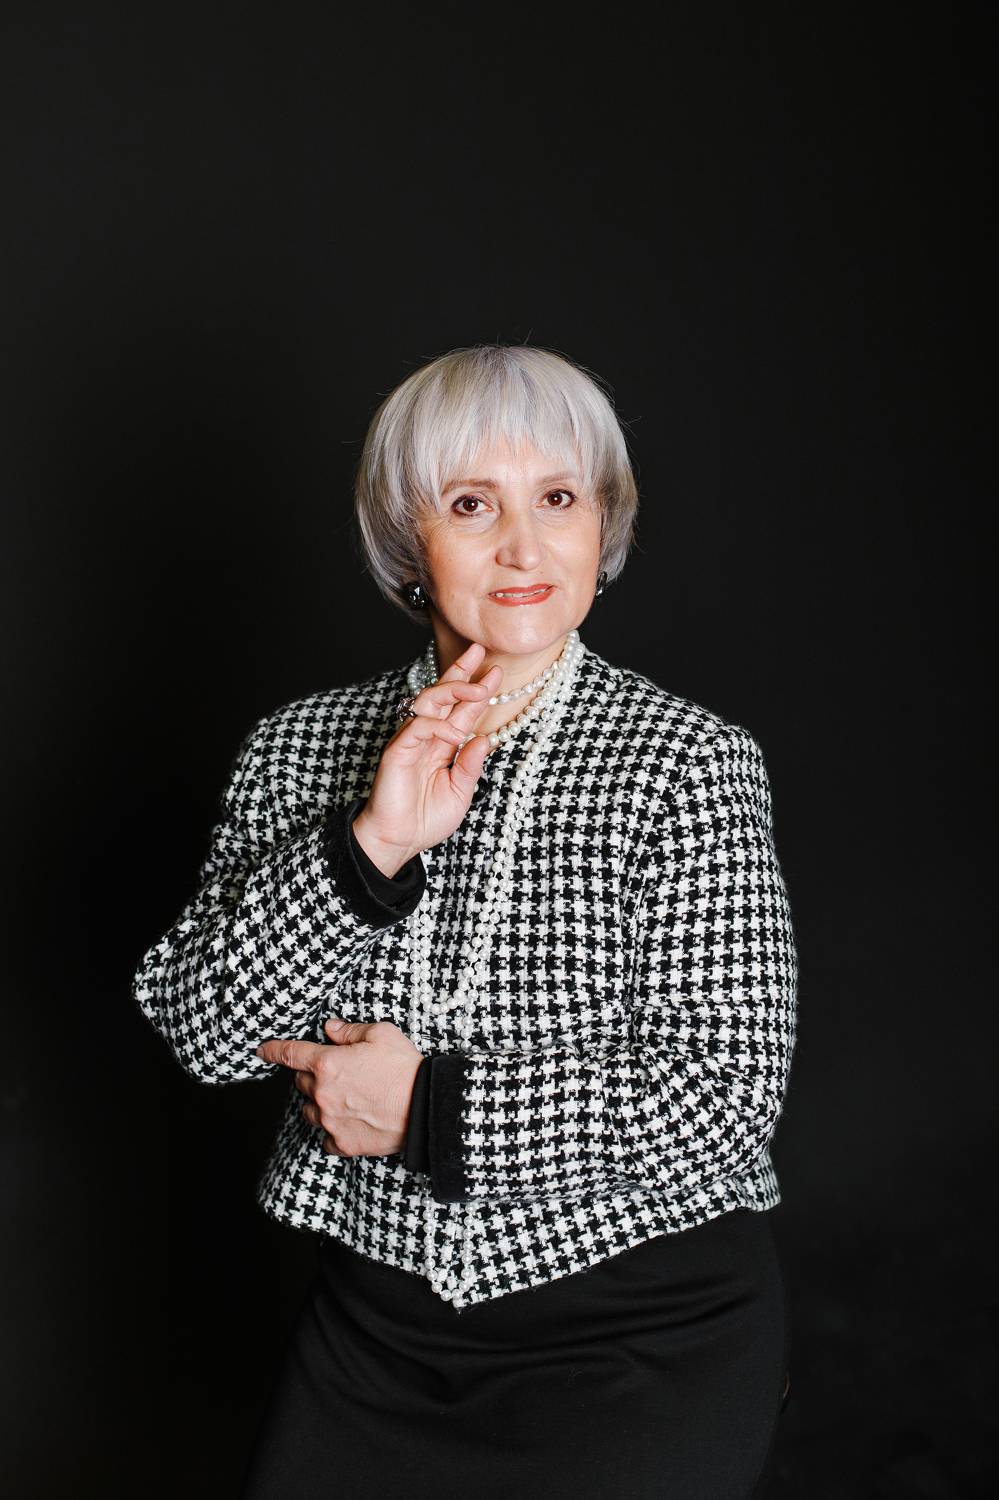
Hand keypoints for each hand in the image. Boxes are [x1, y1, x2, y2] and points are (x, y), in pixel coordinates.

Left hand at [255, 1016, 423, 1157]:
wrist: (425, 1108)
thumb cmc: (405, 1069)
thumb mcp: (381, 1034)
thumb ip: (350, 1031)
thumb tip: (330, 1029)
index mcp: (328, 1063)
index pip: (290, 1054)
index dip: (273, 1050)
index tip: (262, 1049)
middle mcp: (322, 1094)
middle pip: (301, 1083)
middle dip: (313, 1075)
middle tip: (337, 1073)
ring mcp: (330, 1121)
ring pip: (308, 1111)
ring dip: (318, 1102)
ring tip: (342, 1098)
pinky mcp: (342, 1143)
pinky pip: (325, 1137)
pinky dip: (332, 1129)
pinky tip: (348, 1121)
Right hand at [351, 641, 500, 873]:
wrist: (399, 840)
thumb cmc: (426, 819)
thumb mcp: (461, 792)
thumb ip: (471, 766)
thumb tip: (484, 738)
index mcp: (443, 745)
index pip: (461, 710)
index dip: (477, 689)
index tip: (496, 671)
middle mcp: (427, 737)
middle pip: (443, 695)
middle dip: (462, 671)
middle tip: (482, 653)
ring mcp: (410, 741)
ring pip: (428, 702)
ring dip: (453, 690)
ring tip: (477, 688)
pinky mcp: (397, 751)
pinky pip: (417, 728)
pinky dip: (437, 726)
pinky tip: (454, 733)